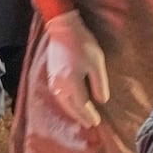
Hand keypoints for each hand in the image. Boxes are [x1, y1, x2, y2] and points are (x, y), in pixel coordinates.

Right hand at [43, 10, 109, 128]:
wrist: (63, 28)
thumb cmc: (83, 44)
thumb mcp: (96, 63)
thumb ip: (99, 84)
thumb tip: (102, 100)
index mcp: (72, 83)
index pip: (82, 105)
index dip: (89, 114)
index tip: (97, 122)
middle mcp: (60, 86)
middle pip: (71, 107)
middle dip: (80, 116)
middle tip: (90, 124)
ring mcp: (53, 81)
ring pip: (63, 102)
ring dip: (72, 111)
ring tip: (80, 117)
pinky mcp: (50, 75)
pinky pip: (58, 95)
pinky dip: (66, 103)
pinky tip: (70, 102)